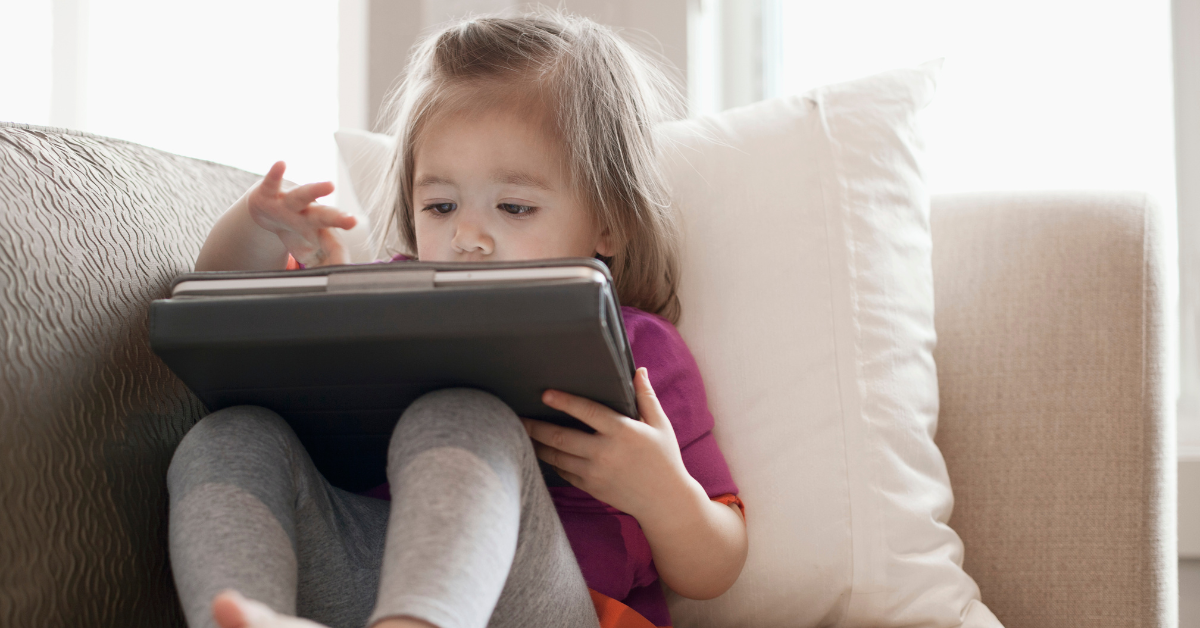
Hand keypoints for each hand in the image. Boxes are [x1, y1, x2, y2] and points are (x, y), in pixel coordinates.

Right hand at [247, 161, 356, 266]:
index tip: (346, 269)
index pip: (333, 245)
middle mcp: (308, 214)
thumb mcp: (310, 252)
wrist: (270, 209)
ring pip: (303, 195)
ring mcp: (290, 203)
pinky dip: (275, 173)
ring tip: (328, 185)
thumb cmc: (297, 231)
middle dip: (338, 218)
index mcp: (320, 231)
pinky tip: (281, 164)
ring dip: (315, 189)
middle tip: (352, 221)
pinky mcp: (270, 193)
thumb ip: (324, 265)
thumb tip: (338, 284)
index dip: (339, 257)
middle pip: (325, 216)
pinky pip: (272, 182)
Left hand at [522, 367, 698, 520]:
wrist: (665, 502)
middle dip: (536, 426)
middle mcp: (605, 452)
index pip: (587, 412)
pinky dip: (551, 462)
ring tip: (521, 433)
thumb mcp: (660, 425)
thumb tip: (638, 371)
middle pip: (560, 437)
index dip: (564, 401)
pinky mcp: (590, 487)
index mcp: (622, 432)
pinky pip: (563, 472)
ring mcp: (595, 473)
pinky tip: (542, 452)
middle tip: (518, 416)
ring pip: (556, 457)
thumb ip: (646, 397)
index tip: (545, 394)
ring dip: (537, 444)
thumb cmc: (664, 459)